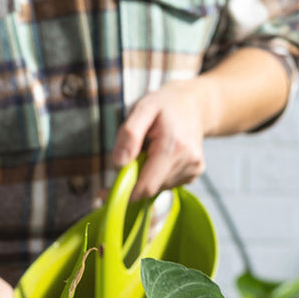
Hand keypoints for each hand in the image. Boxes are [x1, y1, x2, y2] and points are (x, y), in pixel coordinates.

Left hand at [111, 80, 207, 200]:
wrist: (194, 104)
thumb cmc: (165, 105)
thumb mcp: (142, 108)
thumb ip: (129, 134)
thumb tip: (118, 163)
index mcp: (173, 146)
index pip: (146, 186)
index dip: (124, 193)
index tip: (104, 193)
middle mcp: (188, 161)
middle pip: (150, 188)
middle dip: (135, 178)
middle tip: (135, 154)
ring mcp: (193, 169)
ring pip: (158, 187)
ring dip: (147, 174)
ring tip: (152, 149)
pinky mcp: (194, 173)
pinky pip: (167, 183)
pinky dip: (158, 174)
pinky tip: (162, 155)